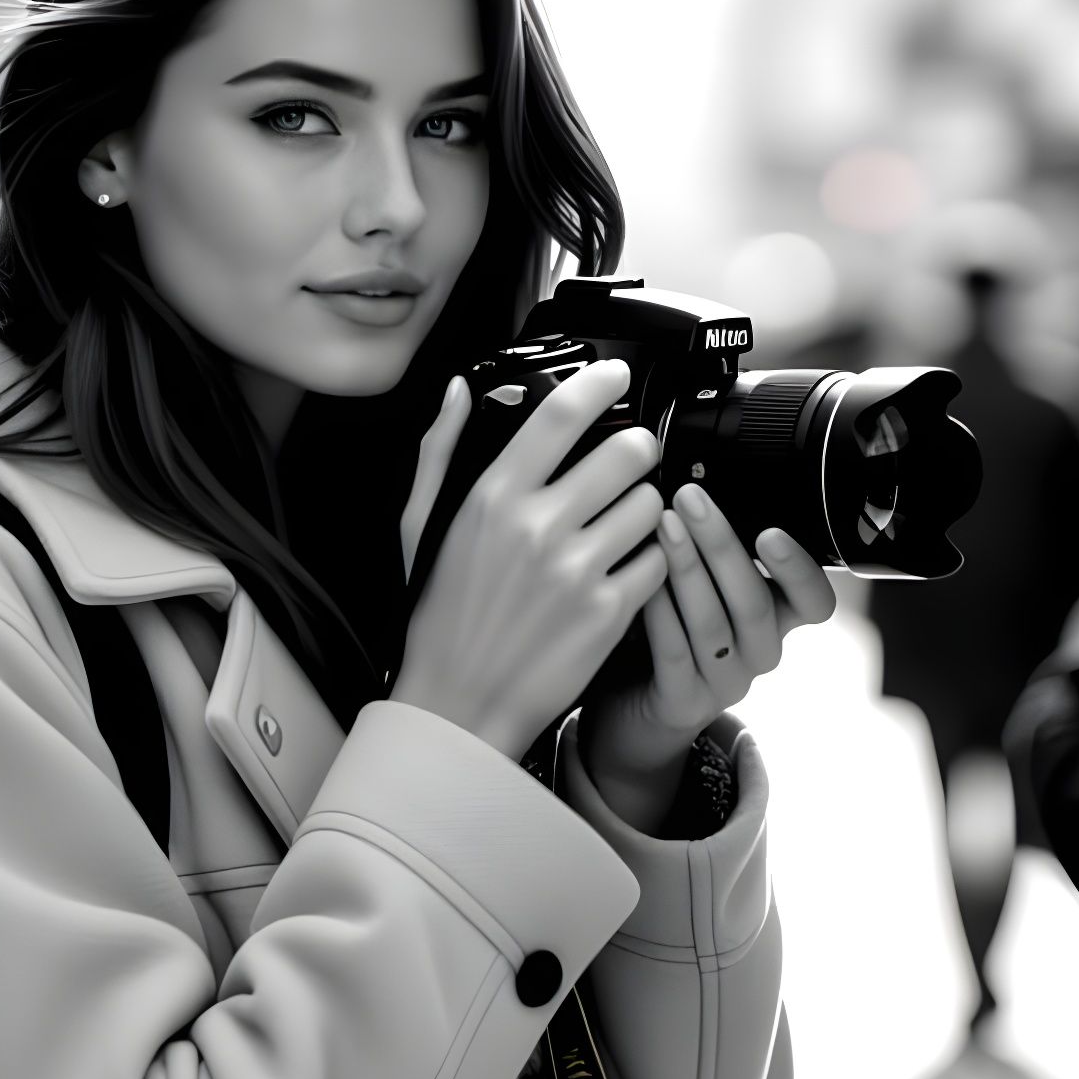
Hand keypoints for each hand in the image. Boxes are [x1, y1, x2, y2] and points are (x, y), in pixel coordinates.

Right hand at [392, 361, 668, 762]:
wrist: (457, 705)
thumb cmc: (437, 615)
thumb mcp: (420, 525)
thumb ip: (441, 452)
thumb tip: (459, 392)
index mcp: (492, 498)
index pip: (561, 414)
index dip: (600, 381)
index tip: (617, 373)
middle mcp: (538, 528)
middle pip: (628, 451)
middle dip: (637, 448)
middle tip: (630, 458)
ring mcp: (578, 571)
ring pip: (650, 503)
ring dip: (644, 504)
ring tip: (620, 521)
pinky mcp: (609, 613)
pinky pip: (658, 559)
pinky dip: (649, 558)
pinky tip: (622, 566)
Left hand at [586, 480, 837, 797]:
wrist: (632, 703)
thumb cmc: (667, 626)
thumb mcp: (700, 581)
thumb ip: (709, 543)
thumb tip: (692, 473)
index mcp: (775, 617)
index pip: (816, 602)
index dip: (801, 571)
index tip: (772, 532)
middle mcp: (758, 651)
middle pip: (755, 603)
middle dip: (722, 546)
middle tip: (690, 499)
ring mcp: (723, 682)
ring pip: (714, 626)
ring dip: (688, 570)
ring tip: (661, 526)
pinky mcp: (683, 703)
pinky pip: (675, 656)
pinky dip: (659, 614)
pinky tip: (641, 581)